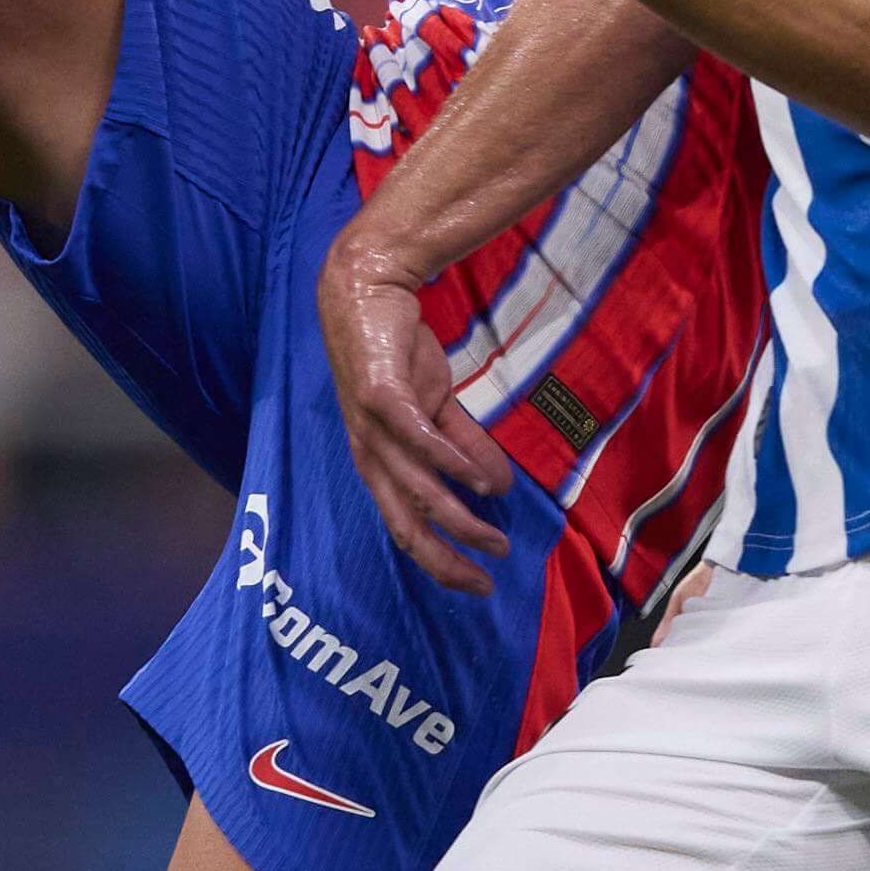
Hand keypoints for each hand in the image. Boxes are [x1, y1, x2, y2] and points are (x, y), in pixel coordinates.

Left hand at [315, 219, 511, 593]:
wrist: (370, 288)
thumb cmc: (398, 349)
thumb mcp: (438, 404)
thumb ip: (466, 446)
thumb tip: (499, 488)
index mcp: (379, 461)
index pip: (406, 526)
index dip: (441, 560)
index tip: (478, 582)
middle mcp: (370, 454)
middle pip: (404, 524)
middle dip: (445, 559)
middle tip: (486, 581)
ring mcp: (372, 427)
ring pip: (415, 489)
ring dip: (457, 521)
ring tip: (494, 539)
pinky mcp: (382, 395)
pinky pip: (419, 439)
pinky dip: (451, 464)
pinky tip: (481, 484)